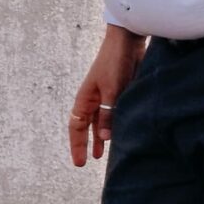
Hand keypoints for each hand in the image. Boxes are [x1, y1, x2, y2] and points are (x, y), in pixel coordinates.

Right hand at [68, 24, 147, 166]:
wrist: (127, 40)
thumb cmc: (115, 62)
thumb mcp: (112, 90)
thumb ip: (109, 113)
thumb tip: (105, 138)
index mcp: (85, 98)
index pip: (76, 127)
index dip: (77, 145)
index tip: (79, 163)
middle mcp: (93, 99)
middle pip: (86, 126)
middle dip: (85, 144)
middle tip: (85, 162)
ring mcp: (106, 96)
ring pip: (100, 122)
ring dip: (100, 137)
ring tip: (101, 155)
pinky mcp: (120, 93)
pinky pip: (114, 114)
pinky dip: (114, 126)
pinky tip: (119, 135)